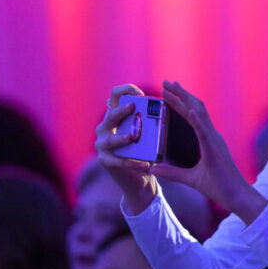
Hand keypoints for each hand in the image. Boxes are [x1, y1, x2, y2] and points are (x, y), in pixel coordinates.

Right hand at [94, 84, 158, 212]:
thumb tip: (166, 107)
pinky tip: (146, 165)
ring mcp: (102, 144)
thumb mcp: (147, 133)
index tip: (140, 94)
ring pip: (110, 139)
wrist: (138, 178)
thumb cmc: (144, 150)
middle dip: (121, 110)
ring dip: (121, 138)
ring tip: (132, 138)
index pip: (115, 95)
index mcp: (115, 115)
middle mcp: (105, 127)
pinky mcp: (105, 161)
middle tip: (132, 107)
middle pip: (111, 114)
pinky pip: (118, 161)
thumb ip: (151, 121)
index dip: (126, 90)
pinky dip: (133, 163)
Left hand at [153, 80, 266, 224]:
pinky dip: (197, 120)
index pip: (193, 115)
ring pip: (199, 114)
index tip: (167, 92)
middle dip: (181, 94)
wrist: (236, 198)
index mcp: (208, 140)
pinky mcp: (215, 150)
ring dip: (185, 100)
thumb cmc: (219, 187)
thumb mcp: (190, 179)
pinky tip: (189, 110)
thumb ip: (172, 173)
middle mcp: (212, 135)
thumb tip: (154, 168)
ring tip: (171, 88)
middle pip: (195, 108)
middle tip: (166, 82)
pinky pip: (204, 132)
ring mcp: (215, 141)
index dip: (180, 102)